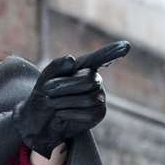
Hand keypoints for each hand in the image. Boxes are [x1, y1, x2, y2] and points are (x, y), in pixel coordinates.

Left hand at [14, 41, 128, 156]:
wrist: (37, 119)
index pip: (101, 57)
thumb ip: (56, 66)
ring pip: (88, 99)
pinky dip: (69, 114)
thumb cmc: (42, 94)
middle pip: (88, 80)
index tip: (126, 45)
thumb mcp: (44, 77)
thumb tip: (72, 60)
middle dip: (64, 87)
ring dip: (63, 102)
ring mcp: (99, 97)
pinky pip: (88, 114)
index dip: (113, 52)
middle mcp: (96, 80)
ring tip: (52, 103)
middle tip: (48, 91)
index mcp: (84, 66)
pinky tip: (61, 114)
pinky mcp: (99, 114)